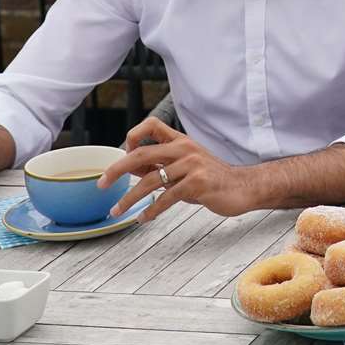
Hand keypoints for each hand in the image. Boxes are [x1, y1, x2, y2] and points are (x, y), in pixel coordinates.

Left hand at [100, 118, 258, 222]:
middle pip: (141, 153)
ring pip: (150, 180)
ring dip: (129, 198)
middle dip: (116, 170)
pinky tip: (144, 218)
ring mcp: (192, 165)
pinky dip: (151, 211)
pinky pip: (166, 198)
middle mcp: (185, 149)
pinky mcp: (197, 183)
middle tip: (101, 184)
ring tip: (117, 210)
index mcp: (181, 141)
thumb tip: (129, 168)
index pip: (151, 125)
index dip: (133, 136)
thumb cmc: (212, 179)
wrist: (243, 188)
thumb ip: (161, 166)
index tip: (123, 153)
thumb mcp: (185, 167)